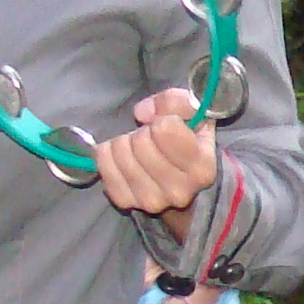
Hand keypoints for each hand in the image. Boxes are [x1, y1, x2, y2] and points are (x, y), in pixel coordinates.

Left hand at [96, 87, 219, 231]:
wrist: (182, 181)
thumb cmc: (188, 141)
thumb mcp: (194, 114)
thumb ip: (174, 102)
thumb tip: (141, 113)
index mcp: (201, 168)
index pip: (165, 129)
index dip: (164, 119)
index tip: (169, 126)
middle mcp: (178, 190)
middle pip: (141, 141)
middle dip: (143, 132)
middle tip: (151, 137)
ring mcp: (151, 200)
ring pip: (121, 152)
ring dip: (125, 141)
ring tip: (137, 147)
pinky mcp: (125, 201)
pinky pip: (103, 165)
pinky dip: (108, 154)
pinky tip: (123, 156)